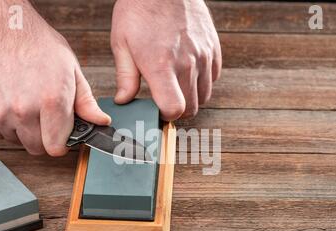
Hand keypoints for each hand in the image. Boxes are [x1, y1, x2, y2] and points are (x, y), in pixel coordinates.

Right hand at [0, 4, 110, 155]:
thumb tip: (101, 122)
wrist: (5, 31)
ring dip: (24, 130)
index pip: (56, 148)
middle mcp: (24, 109)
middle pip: (36, 148)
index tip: (62, 136)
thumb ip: (86, 103)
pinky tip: (12, 103)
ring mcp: (0, 110)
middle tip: (46, 118)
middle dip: (45, 138)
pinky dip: (6, 124)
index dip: (62, 143)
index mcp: (51, 101)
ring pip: (17, 140)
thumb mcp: (72, 72)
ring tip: (27, 104)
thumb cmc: (40, 48)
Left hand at [111, 0, 221, 119]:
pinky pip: (213, 77)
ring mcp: (203, 54)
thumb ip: (125, 78)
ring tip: (176, 87)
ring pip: (205, 95)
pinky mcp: (213, 47)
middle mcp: (187, 63)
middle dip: (178, 110)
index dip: (165, 115)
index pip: (174, 109)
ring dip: (191, 97)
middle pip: (192, 108)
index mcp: (161, 65)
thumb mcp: (121, 43)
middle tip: (165, 101)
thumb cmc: (139, 11)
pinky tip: (188, 72)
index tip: (157, 110)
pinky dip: (203, 81)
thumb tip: (124, 100)